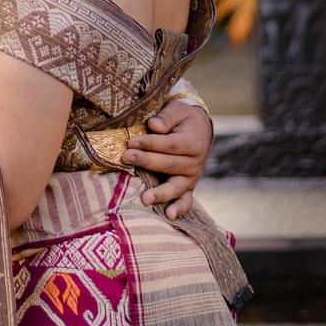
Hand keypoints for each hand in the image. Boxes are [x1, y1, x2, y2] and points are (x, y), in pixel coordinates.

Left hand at [121, 100, 212, 220]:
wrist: (200, 130)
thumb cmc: (183, 119)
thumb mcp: (178, 110)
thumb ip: (166, 117)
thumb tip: (154, 125)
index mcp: (193, 142)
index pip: (169, 145)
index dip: (149, 143)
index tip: (130, 142)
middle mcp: (195, 162)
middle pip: (169, 164)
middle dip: (146, 161)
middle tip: (125, 158)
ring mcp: (192, 177)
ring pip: (176, 186)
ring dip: (160, 193)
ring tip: (145, 199)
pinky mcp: (188, 187)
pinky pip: (186, 200)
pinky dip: (179, 209)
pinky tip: (169, 216)